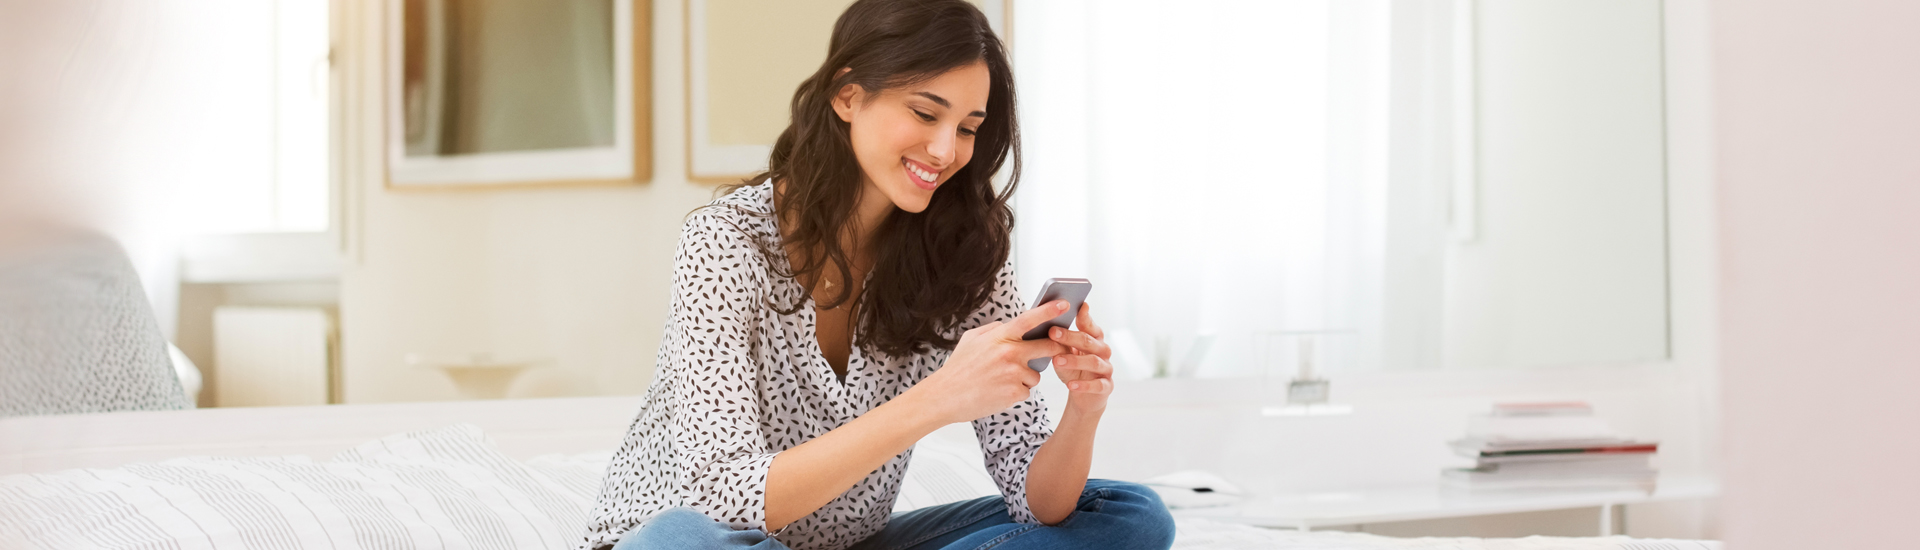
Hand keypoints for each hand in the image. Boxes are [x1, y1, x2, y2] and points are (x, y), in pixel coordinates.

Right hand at [911, 300, 1072, 423]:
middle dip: (1057, 348)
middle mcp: (1009, 353)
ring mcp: (1014, 373)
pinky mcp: (1015, 392)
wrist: (945, 396)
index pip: (1029, 319)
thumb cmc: (958, 368)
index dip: (1049, 311)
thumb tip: (1010, 325)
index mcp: (999, 337)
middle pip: (1048, 347)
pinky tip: (998, 392)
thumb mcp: (971, 339)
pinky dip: (1016, 392)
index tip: (1065, 304)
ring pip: (1035, 374)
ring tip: (1001, 380)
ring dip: (1025, 377)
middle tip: (1059, 350)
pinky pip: (1026, 390)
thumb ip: (994, 329)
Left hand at [1048, 303, 1113, 414]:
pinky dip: (1084, 385)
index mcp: (1094, 338)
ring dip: (1074, 361)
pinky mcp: (1106, 386)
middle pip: (1088, 341)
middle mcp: (1103, 351)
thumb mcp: (1065, 353)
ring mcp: (1106, 368)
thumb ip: (1061, 341)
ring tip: (1057, 361)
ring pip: (1093, 361)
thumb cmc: (1073, 369)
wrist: (1084, 396)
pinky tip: (1071, 385)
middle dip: (1070, 336)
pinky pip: (1097, 385)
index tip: (1072, 307)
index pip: (1089, 325)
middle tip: (1053, 333)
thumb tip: (1048, 326)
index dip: (1082, 316)